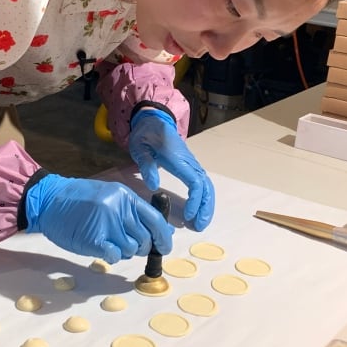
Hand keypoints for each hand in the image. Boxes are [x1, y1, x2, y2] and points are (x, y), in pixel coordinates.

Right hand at [23, 174, 173, 263]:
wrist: (48, 200)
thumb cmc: (80, 200)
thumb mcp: (112, 197)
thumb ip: (136, 213)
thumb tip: (165, 231)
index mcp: (126, 197)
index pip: (155, 220)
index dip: (163, 237)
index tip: (164, 248)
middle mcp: (119, 209)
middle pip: (145, 239)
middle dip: (141, 247)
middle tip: (125, 244)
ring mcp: (106, 224)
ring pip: (131, 249)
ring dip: (124, 251)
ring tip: (110, 243)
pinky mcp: (94, 240)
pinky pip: (115, 256)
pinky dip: (112, 256)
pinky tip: (103, 248)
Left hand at [129, 109, 214, 230]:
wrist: (154, 120)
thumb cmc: (146, 134)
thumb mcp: (139, 148)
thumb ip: (146, 165)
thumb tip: (153, 186)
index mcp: (178, 159)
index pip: (194, 182)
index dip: (194, 200)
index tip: (187, 216)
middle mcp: (189, 162)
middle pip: (206, 186)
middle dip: (205, 207)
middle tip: (200, 226)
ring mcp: (192, 164)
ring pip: (207, 185)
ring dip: (207, 205)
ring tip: (201, 223)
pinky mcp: (190, 166)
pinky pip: (202, 183)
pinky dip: (203, 198)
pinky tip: (198, 210)